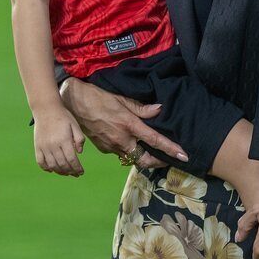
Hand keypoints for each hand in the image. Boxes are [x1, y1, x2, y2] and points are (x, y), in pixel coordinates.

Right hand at [33, 106, 84, 176]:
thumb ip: (79, 138)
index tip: (81, 172)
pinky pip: (40, 162)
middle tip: (76, 174)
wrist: (46, 109)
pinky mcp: (37, 146)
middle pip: (62, 164)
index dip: (77, 168)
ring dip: (60, 172)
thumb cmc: (63, 116)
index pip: (72, 159)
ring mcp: (44, 146)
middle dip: (70, 171)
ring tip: (66, 172)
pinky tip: (52, 169)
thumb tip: (79, 153)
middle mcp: (53, 145)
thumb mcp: (75, 125)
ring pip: (52, 166)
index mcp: (64, 140)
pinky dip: (46, 168)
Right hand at [59, 78, 187, 167]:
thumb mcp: (122, 98)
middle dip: (157, 161)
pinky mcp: (103, 149)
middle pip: (144, 159)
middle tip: (166, 157)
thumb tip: (160, 109)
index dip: (170, 149)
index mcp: (128, 125)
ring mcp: (111, 146)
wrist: (75, 103)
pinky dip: (128, 149)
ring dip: (142, 155)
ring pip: (131, 157)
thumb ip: (141, 108)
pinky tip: (129, 141)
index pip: (154, 140)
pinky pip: (120, 153)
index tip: (183, 156)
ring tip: (149, 148)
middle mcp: (121, 139)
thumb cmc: (100, 97)